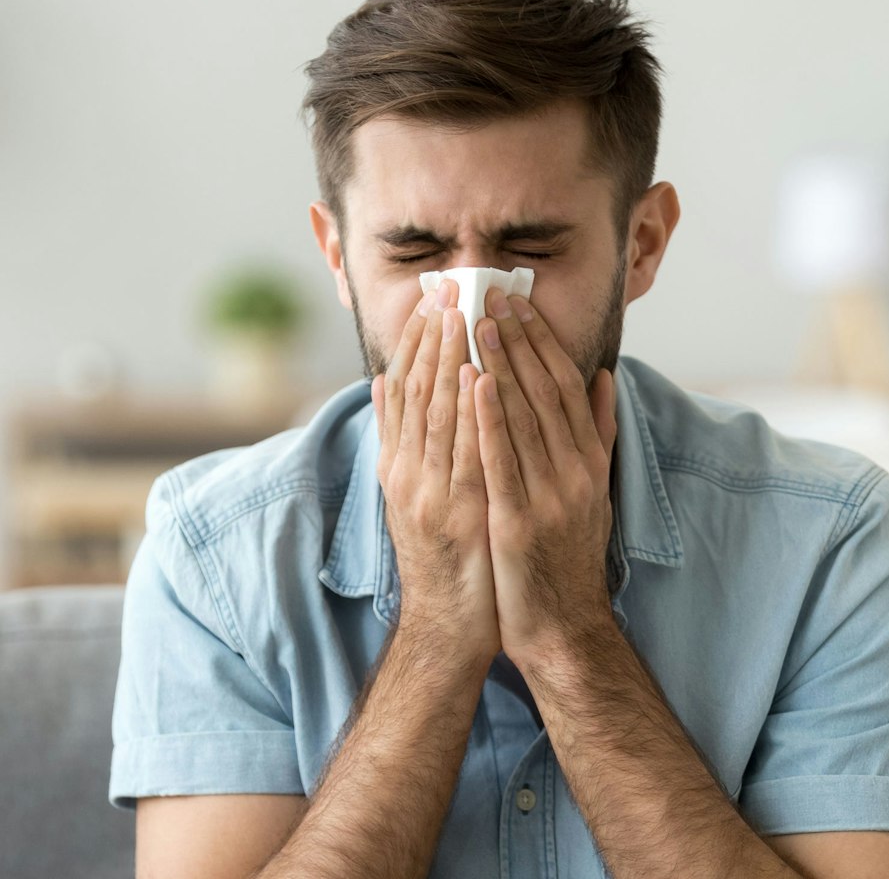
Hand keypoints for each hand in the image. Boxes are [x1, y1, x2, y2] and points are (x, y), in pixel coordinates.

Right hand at [372, 281, 499, 663]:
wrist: (446, 626)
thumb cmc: (441, 556)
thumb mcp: (409, 494)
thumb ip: (399, 440)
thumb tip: (384, 385)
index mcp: (399, 466)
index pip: (405, 391)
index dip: (418, 343)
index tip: (433, 300)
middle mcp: (407, 474)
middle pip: (418, 394)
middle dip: (433, 338)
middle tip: (447, 289)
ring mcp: (428, 494)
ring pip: (437, 415)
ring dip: (449, 361)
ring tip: (461, 314)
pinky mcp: (456, 516)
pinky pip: (465, 455)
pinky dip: (469, 414)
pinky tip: (478, 377)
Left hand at [472, 287, 616, 666]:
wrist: (562, 626)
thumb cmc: (569, 554)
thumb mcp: (593, 489)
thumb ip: (598, 432)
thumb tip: (605, 376)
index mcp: (589, 460)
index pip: (565, 385)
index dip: (541, 340)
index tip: (518, 303)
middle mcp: (575, 471)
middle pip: (544, 391)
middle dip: (516, 339)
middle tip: (491, 294)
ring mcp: (551, 496)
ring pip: (523, 417)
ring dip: (500, 364)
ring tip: (477, 321)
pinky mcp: (521, 522)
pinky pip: (502, 461)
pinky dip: (489, 419)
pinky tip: (473, 383)